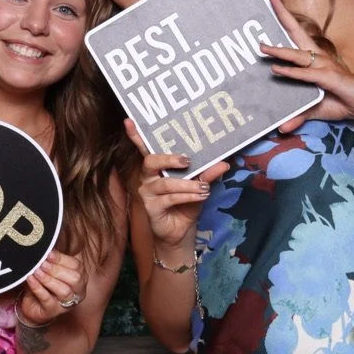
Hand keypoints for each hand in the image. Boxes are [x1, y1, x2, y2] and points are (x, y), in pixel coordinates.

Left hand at [17, 248, 86, 327]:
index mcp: (79, 277)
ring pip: (64, 291)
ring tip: (36, 271)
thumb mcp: (49, 270)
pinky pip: (47, 299)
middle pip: (75, 279)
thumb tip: (46, 247)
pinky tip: (31, 279)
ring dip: (49, 279)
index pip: (77, 266)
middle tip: (42, 263)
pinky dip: (38, 288)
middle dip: (57, 269)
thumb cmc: (44, 285)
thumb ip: (51, 260)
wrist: (33, 306)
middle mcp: (76, 291)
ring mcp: (66, 303)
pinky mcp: (53, 311)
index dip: (63, 259)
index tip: (49, 254)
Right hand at [126, 120, 226, 252]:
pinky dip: (187, 196)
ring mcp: (147, 192)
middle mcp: (148, 177)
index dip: (136, 135)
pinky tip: (200, 196)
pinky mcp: (150, 207)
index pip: (144, 148)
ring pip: (166, 183)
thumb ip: (208, 173)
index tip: (129, 120)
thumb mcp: (200, 185)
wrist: (181, 232)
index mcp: (156, 167)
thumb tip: (224, 163)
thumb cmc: (186, 205)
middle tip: (187, 161)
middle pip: (151, 161)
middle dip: (168, 159)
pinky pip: (170, 198)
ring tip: (204, 188)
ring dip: (188, 185)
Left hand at [267, 0, 353, 129]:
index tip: (272, 0)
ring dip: (280, 51)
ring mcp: (326, 67)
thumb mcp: (316, 109)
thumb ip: (298, 115)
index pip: (297, 35)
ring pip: (299, 55)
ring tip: (262, 48)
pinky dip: (294, 73)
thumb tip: (282, 127)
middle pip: (298, 33)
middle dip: (283, 16)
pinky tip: (278, 70)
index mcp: (314, 60)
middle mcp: (319, 58)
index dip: (286, 18)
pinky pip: (309, 75)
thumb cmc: (343, 101)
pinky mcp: (332, 78)